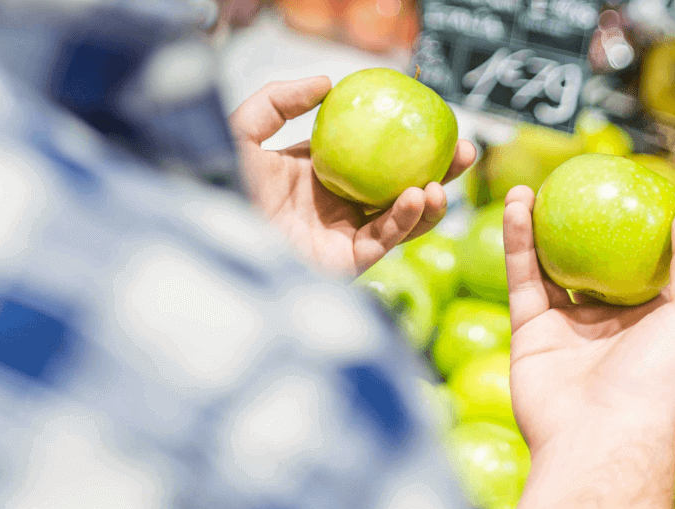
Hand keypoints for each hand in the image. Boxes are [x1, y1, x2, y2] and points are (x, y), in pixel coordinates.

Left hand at [229, 76, 476, 277]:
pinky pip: (385, 239)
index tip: (432, 118)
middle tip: (463, 149)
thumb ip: (280, 100)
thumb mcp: (244, 130)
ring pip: (402, 218)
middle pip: (399, 186)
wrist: (211, 232)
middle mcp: (337, 205)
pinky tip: (419, 196)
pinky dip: (406, 219)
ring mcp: (344, 234)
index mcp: (320, 175)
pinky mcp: (346, 262)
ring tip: (446, 179)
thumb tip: (326, 81)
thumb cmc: (218, 184)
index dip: (405, 140)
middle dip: (436, 171)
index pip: (373, 155)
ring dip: (431, 199)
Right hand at [500, 186, 674, 508]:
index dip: (625, 223)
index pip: (635, 260)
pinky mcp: (528, 330)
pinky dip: (516, 243)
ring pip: (546, 265)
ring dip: (535, 225)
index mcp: (646, 315)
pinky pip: (522, 279)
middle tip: (564, 185)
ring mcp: (563, 325)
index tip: (615, 185)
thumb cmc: (657, 376)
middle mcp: (603, 319)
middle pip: (585, 259)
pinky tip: (516, 209)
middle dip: (573, 222)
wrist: (597, 433)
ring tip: (527, 189)